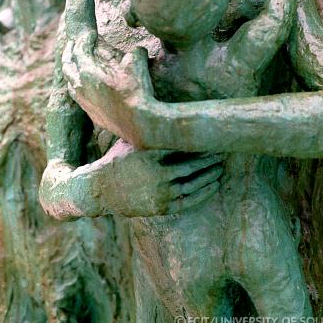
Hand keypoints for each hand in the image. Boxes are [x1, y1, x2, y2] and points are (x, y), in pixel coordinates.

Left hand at [62, 31, 151, 143]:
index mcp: (88, 71)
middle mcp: (81, 86)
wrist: (138, 122)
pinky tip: (83, 86)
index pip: (80, 49)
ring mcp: (84, 101)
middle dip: (69, 52)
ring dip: (71, 70)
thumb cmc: (137, 91)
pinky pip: (78, 97)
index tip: (91, 34)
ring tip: (74, 64)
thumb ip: (134, 52)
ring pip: (70, 82)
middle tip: (73, 44)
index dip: (85, 39)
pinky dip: (78, 87)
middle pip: (67, 65)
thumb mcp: (138, 63)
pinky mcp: (90, 113)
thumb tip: (137, 49)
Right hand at [97, 140, 223, 215]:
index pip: (183, 146)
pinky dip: (204, 193)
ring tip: (220, 167)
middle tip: (223, 151)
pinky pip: (189, 201)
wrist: (99, 189)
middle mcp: (156, 174)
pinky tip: (214, 185)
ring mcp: (159, 192)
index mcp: (150, 153)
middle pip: (192, 165)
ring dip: (210, 175)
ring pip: (193, 183)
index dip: (201, 143)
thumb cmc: (119, 159)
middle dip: (210, 159)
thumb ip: (152, 131)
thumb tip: (174, 114)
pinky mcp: (161, 207)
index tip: (213, 137)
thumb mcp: (132, 139)